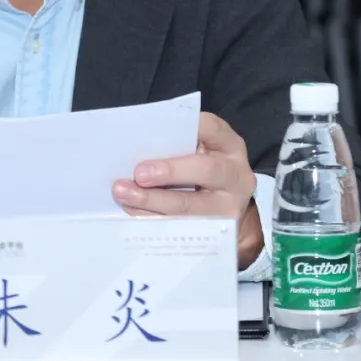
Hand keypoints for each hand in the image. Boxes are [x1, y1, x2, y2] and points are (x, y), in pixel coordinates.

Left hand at [111, 113, 263, 268]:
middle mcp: (236, 175)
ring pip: (190, 205)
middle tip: (139, 174)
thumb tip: (136, 145)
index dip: (186, 127)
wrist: (226, 209)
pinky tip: (132, 211)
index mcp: (230, 145)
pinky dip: (153, 218)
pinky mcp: (217, 232)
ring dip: (152, 200)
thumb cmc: (203, 169)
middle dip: (169, 171)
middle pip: (206, 170)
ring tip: (124, 193)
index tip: (155, 132)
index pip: (211, 128)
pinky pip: (181, 228)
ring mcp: (230, 207)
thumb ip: (178, 144)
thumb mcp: (200, 150)